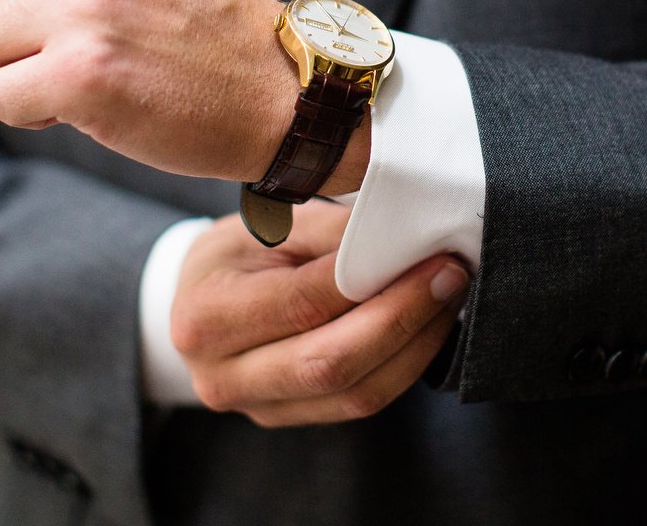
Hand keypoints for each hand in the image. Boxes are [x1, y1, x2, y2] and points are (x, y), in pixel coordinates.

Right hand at [172, 202, 469, 426]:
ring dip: (415, 347)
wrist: (195, 304)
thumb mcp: (267, 225)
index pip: (306, 303)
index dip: (376, 282)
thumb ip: (331, 234)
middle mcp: (224, 375)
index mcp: (207, 316)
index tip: (431, 254)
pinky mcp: (289, 419)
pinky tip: (427, 328)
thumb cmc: (235, 254)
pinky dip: (403, 366)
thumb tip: (404, 235)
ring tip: (448, 299)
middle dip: (405, 319)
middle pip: (333, 362)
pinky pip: (359, 404)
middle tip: (451, 277)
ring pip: (356, 394)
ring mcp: (256, 407)